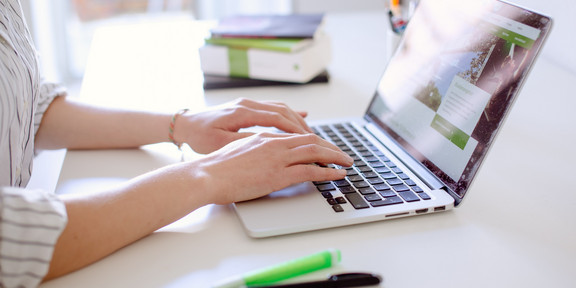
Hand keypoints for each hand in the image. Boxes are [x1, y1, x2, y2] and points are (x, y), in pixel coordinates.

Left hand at [174, 98, 312, 153]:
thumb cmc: (199, 137)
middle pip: (284, 111)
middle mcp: (247, 104)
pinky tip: (301, 118)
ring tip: (312, 135)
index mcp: (242, 112)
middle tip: (318, 141)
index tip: (311, 141)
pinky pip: (273, 108)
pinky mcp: (247, 107)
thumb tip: (270, 144)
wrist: (184, 124)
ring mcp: (247, 103)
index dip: (296, 130)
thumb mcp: (221, 144)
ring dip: (297, 121)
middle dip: (303, 126)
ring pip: (280, 108)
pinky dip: (289, 115)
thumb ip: (246, 142)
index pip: (278, 118)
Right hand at [188, 132, 353, 204]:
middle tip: (342, 153)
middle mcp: (274, 143)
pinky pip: (310, 171)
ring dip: (335, 156)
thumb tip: (262, 156)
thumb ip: (254, 149)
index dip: (315, 140)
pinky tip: (337, 174)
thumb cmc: (216, 167)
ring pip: (315, 151)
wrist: (206, 175)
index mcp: (264, 136)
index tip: (325, 146)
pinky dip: (328, 171)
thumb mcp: (238, 151)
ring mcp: (277, 157)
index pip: (297, 135)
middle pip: (310, 139)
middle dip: (330, 146)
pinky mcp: (278, 174)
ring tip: (347, 162)